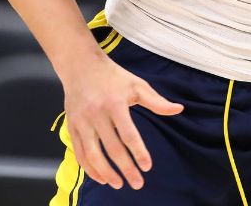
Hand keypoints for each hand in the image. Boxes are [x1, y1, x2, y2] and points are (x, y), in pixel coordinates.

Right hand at [61, 50, 183, 189]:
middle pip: (112, 148)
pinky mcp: (71, 126)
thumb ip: (157, 101)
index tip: (147, 167)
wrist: (80, 65)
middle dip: (125, 169)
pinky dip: (89, 168)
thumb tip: (179, 109)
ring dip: (105, 173)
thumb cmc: (113, 76)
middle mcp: (96, 113)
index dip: (139, 152)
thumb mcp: (137, 85)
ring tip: (118, 184)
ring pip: (92, 154)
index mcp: (115, 103)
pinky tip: (100, 177)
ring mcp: (81, 121)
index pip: (129, 134)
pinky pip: (79, 152)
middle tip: (137, 183)